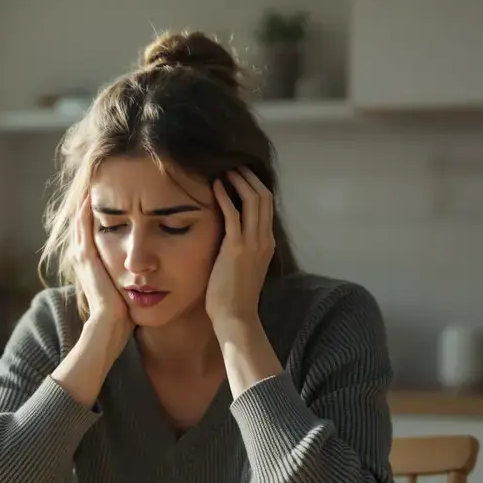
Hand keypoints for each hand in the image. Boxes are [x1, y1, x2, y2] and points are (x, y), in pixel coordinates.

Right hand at [70, 195, 131, 345]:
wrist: (110, 325)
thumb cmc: (121, 312)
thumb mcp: (125, 287)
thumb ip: (130, 275)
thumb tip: (147, 268)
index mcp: (90, 263)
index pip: (90, 232)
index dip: (96, 214)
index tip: (107, 196)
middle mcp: (82, 257)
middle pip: (81, 222)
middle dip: (88, 203)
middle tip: (96, 180)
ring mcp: (82, 256)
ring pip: (80, 221)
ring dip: (84, 201)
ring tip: (92, 180)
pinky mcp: (86, 257)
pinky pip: (84, 227)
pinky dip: (85, 210)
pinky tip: (91, 194)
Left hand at [205, 168, 274, 331]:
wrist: (236, 316)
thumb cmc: (234, 296)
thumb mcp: (244, 266)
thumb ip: (242, 248)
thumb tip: (229, 235)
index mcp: (267, 243)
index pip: (267, 205)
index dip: (255, 186)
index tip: (241, 175)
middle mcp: (264, 239)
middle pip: (264, 196)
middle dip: (248, 177)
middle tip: (233, 166)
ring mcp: (253, 243)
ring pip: (253, 200)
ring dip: (238, 181)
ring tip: (225, 170)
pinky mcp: (237, 248)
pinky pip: (233, 213)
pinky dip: (225, 196)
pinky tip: (215, 186)